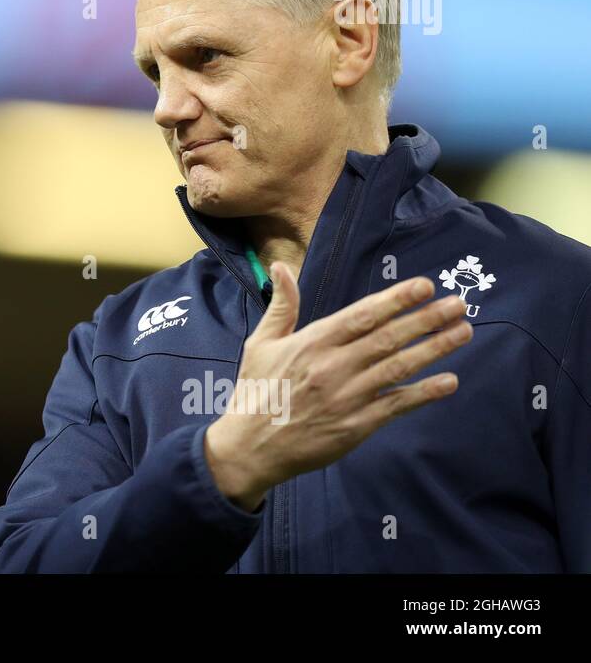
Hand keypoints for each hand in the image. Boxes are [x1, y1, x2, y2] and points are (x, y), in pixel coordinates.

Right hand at [204, 265, 471, 511]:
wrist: (251, 447)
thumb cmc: (257, 391)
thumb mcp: (260, 343)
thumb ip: (282, 305)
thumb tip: (283, 267)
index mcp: (312, 343)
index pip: (362, 315)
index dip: (395, 300)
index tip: (424, 286)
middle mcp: (333, 367)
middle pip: (388, 338)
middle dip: (427, 319)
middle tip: (459, 303)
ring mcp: (348, 397)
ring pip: (399, 368)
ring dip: (435, 349)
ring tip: (463, 333)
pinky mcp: (357, 426)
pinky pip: (397, 405)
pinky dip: (424, 393)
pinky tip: (449, 381)